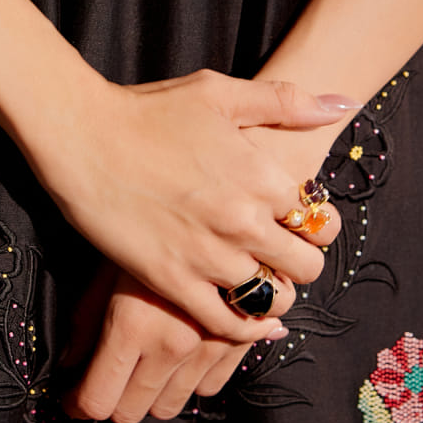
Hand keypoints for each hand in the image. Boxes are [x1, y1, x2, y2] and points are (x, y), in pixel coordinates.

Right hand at [28, 69, 356, 336]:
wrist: (81, 137)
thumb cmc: (147, 110)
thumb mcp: (220, 92)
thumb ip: (285, 101)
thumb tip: (341, 103)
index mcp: (261, 176)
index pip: (316, 218)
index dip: (310, 222)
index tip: (295, 223)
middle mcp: (243, 221)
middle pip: (304, 265)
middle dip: (300, 263)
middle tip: (282, 257)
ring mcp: (208, 256)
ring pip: (272, 298)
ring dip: (275, 296)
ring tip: (264, 285)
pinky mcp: (173, 282)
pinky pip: (227, 322)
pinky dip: (247, 330)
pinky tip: (253, 322)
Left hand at [62, 204, 339, 422]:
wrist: (229, 191)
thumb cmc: (153, 216)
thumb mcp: (109, 261)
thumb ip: (88, 317)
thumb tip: (70, 362)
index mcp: (131, 325)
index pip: (98, 400)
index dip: (80, 403)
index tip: (74, 395)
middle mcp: (173, 344)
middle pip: (133, 411)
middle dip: (113, 401)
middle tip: (103, 381)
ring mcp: (211, 345)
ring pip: (174, 405)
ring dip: (152, 393)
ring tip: (141, 366)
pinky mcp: (243, 340)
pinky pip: (211, 387)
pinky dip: (191, 378)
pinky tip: (180, 352)